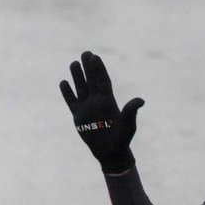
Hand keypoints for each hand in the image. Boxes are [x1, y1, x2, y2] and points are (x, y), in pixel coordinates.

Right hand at [60, 51, 143, 173]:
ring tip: (74, 63)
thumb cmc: (122, 139)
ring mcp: (87, 108)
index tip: (95, 57)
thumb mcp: (128, 125)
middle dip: (88, 67)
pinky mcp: (78, 116)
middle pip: (91, 81)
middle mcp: (97, 101)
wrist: (110, 153)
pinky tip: (63, 82)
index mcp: (109, 101)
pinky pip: (71, 102)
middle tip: (85, 52)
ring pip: (81, 88)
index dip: (99, 69)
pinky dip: (67, 93)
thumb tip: (141, 100)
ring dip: (77, 76)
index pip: (103, 81)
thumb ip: (131, 111)